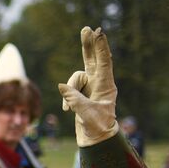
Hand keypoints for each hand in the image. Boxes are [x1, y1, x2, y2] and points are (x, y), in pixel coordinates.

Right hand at [56, 27, 119, 146]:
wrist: (95, 138)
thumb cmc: (97, 127)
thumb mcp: (86, 114)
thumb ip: (75, 100)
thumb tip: (62, 86)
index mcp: (106, 86)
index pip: (103, 63)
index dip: (100, 48)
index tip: (99, 33)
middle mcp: (99, 82)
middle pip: (92, 59)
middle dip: (88, 45)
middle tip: (87, 29)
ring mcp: (90, 86)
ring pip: (75, 78)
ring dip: (70, 91)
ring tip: (71, 109)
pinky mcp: (81, 92)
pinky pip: (68, 88)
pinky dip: (66, 98)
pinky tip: (68, 110)